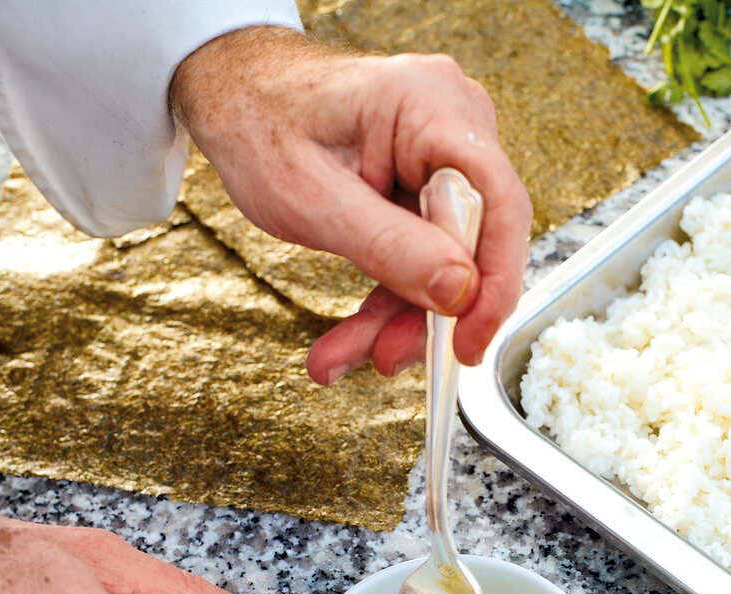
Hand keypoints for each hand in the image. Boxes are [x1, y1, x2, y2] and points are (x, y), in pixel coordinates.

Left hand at [170, 26, 531, 383]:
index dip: (494, 283)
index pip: (498, 202)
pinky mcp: (424, 190)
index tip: (467, 343)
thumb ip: (389, 245)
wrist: (233, 98)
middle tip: (382, 359)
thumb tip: (460, 292)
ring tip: (340, 357)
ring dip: (397, 320)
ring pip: (445, 264)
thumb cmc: (258, 125)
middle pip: (473, 243)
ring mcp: (441, 159)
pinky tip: (349, 340)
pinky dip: (387, 303)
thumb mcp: (312, 198)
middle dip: (427, 314)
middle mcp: (452, 128)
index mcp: (431, 107)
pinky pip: (422, 259)